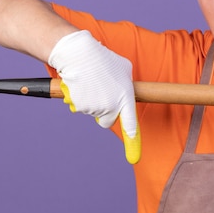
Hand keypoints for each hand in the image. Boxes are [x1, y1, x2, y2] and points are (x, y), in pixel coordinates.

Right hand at [48, 30, 140, 163]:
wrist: (80, 55)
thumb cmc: (103, 59)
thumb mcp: (123, 69)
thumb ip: (126, 84)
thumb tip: (126, 90)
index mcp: (125, 98)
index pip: (130, 125)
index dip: (132, 141)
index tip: (134, 157)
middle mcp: (112, 106)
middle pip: (107, 120)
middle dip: (104, 112)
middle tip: (102, 94)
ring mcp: (95, 107)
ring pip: (93, 112)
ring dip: (91, 101)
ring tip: (91, 82)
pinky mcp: (80, 106)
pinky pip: (80, 108)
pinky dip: (80, 99)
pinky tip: (81, 84)